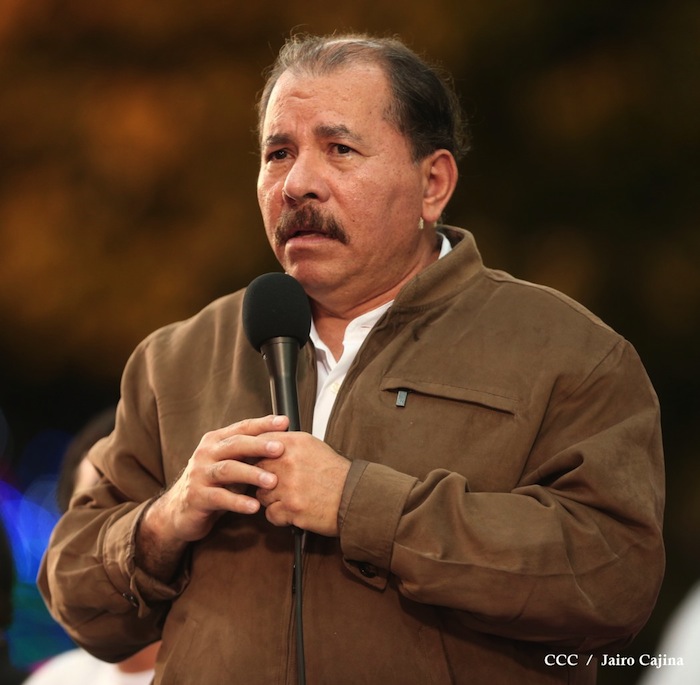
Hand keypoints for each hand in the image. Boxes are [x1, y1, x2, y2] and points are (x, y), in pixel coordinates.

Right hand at [137, 415, 289, 581]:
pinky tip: (254, 506)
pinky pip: (220, 498)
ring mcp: (199, 474)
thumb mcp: (231, 463)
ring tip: (272, 481)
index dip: (263, 424)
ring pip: (228, 470)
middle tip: (281, 449)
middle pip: (235, 445)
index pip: (242, 427)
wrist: (180, 510)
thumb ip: (250, 453)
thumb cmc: (214, 484)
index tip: (285, 422)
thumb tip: (284, 440)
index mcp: (216, 441)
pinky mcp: (197, 497)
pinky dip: (238, 502)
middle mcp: (206, 453)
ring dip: (252, 474)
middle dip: (259, 445)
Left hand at [255, 432, 350, 535]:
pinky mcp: (291, 508)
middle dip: (264, 479)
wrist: (355, 498)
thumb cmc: (337, 475)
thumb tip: (266, 446)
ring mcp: (288, 486)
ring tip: (291, 498)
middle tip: (278, 484)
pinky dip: (280, 516)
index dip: (255, 454)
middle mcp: (289, 461)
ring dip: (272, 499)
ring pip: (261, 494)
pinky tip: (294, 511)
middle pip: (256, 469)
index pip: (259, 443)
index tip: (256, 461)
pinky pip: (270, 513)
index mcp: (295, 443)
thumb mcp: (314, 447)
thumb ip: (288, 445)